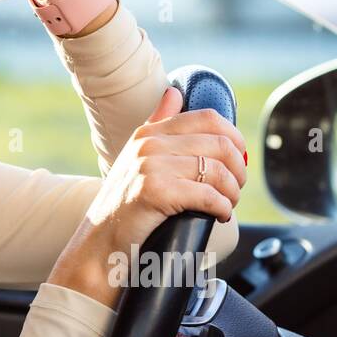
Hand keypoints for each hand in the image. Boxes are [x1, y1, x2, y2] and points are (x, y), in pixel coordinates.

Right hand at [47, 86, 246, 308]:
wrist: (99, 243)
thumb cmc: (123, 206)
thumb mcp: (136, 157)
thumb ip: (157, 124)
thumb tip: (174, 93)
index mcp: (149, 132)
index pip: (208, 119)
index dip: (234, 139)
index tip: (237, 162)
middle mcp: (149, 144)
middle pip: (220, 144)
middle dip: (238, 170)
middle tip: (234, 189)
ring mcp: (150, 166)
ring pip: (217, 171)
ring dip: (232, 193)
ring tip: (226, 205)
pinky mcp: (155, 191)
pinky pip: (208, 195)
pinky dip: (222, 208)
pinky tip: (219, 215)